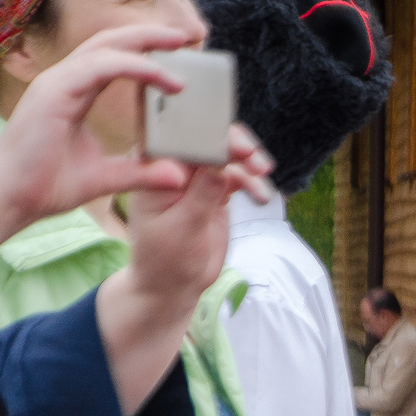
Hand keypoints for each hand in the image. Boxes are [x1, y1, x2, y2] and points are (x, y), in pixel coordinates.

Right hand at [0, 27, 224, 282]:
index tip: (177, 54)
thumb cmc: (46, 186)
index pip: (111, 59)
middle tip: (183, 37)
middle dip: (146, 35)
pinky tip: (161, 76)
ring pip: (105, 49)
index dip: (141, 51)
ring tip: (179, 47)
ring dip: (144, 44)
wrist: (11, 199)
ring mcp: (56, 84)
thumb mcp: (106, 178)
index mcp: (73, 93)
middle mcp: (63, 82)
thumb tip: (179, 176)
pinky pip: (99, 67)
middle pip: (108, 43)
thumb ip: (141, 172)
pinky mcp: (54, 93)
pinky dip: (133, 67)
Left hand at [120, 121, 272, 305]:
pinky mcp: (213, 190)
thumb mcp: (184, 227)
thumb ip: (202, 195)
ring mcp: (195, 178)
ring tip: (263, 173)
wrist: (175, 283)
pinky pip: (237, 176)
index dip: (203, 133)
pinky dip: (252, 182)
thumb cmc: (166, 258)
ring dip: (246, 162)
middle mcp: (172, 167)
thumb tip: (220, 164)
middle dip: (231, 144)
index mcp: (152, 169)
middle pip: (205, 140)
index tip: (228, 142)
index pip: (177, 138)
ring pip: (225, 156)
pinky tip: (261, 195)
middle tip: (253, 156)